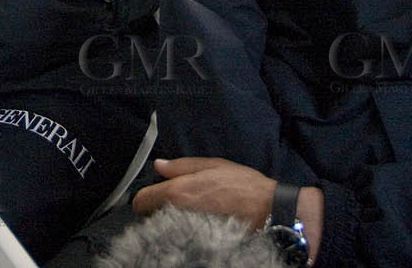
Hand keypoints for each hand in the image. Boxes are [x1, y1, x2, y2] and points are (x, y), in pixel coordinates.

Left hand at [135, 157, 322, 261]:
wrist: (271, 212)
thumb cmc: (243, 186)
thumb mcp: (213, 165)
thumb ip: (182, 166)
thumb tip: (159, 166)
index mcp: (178, 192)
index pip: (141, 202)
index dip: (145, 199)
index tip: (154, 198)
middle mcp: (178, 215)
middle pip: (150, 219)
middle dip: (156, 212)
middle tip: (172, 207)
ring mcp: (188, 233)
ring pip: (164, 230)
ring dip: (168, 224)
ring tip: (186, 218)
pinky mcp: (199, 245)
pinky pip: (180, 240)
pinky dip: (183, 235)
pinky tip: (196, 230)